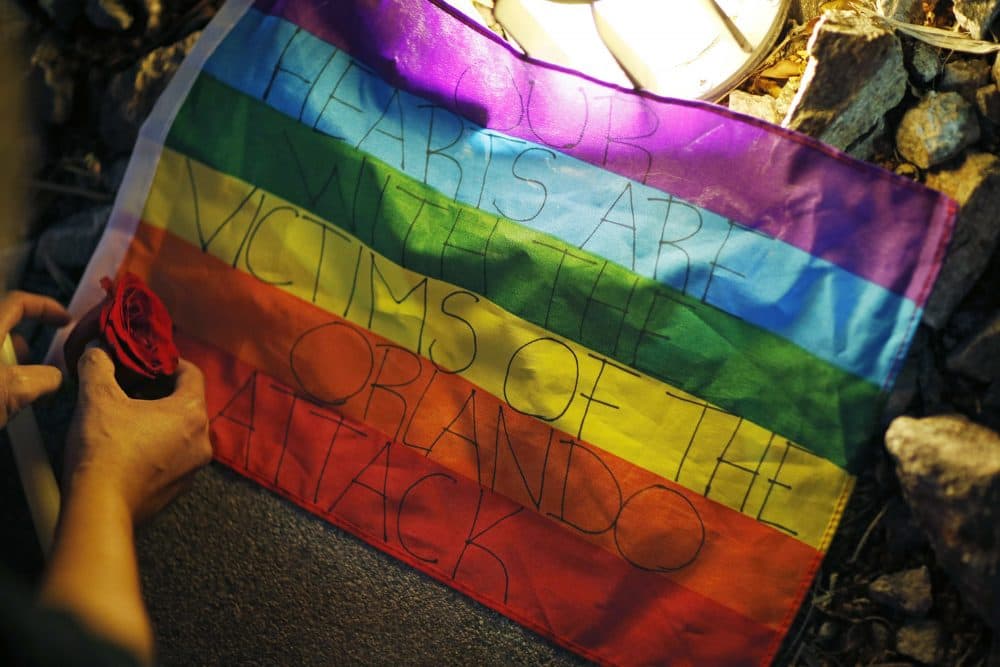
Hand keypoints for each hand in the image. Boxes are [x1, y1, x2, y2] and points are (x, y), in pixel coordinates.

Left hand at [0, 291, 70, 426]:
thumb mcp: (15, 389)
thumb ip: (46, 379)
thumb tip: (58, 379)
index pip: (18, 302)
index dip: (46, 307)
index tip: (66, 321)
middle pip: (6, 332)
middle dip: (28, 352)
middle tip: (41, 372)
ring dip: (13, 372)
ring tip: (23, 396)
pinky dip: (1, 385)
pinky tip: (4, 406)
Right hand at [63, 347, 212, 522]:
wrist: (100, 509)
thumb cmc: (104, 449)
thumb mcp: (96, 398)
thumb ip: (99, 366)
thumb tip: (99, 349)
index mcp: (191, 414)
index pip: (192, 374)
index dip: (171, 363)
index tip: (150, 362)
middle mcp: (202, 440)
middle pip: (188, 404)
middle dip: (162, 392)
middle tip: (133, 388)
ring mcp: (194, 468)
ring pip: (182, 433)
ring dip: (160, 422)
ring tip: (128, 418)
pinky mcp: (179, 490)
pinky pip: (174, 458)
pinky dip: (158, 447)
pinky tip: (130, 449)